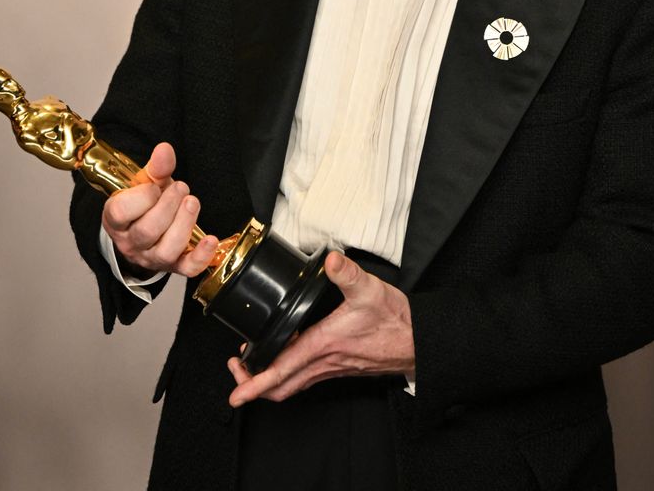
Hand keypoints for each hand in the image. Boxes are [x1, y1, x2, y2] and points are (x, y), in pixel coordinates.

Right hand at [102, 142, 218, 277]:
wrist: (148, 225)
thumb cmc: (145, 202)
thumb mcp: (146, 182)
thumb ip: (156, 167)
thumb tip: (165, 149)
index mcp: (116, 220)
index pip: (120, 212)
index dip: (141, 196)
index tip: (155, 186)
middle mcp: (130, 244)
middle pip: (147, 231)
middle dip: (169, 205)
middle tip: (181, 188)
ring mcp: (151, 258)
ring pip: (166, 251)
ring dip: (184, 223)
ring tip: (192, 202)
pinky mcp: (174, 267)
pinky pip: (187, 269)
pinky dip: (201, 256)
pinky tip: (210, 239)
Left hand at [227, 251, 414, 405]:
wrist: (418, 342)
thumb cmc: (395, 320)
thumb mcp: (370, 290)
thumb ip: (347, 273)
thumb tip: (330, 260)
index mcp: (324, 345)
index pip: (281, 371)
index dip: (254, 384)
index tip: (235, 393)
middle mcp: (324, 363)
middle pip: (281, 387)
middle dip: (253, 384)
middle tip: (236, 372)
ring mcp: (331, 368)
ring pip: (293, 385)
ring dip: (270, 380)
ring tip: (252, 364)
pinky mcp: (339, 367)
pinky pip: (306, 378)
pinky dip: (289, 373)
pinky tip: (287, 354)